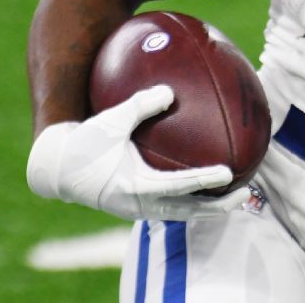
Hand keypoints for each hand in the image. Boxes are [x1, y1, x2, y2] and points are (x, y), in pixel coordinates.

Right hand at [27, 84, 250, 219]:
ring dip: (209, 208)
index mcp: (136, 186)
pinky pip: (171, 209)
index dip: (205, 180)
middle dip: (220, 206)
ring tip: (236, 197)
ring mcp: (139, 210)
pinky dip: (192, 202)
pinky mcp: (136, 209)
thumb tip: (170, 91)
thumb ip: (141, 106)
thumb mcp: (111, 121)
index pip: (179, 186)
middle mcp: (140, 204)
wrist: (57, 170)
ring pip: (182, 215)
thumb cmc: (85, 143)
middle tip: (247, 193)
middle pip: (190, 211)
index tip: (229, 174)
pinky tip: (207, 189)